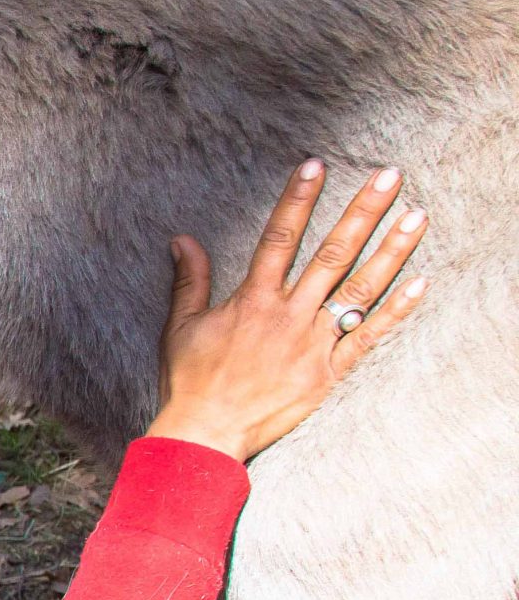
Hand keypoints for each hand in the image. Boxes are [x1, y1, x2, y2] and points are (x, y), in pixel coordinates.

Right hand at [146, 160, 428, 462]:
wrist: (206, 434)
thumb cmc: (190, 382)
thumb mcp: (180, 327)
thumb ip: (190, 281)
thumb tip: (183, 240)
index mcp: (253, 300)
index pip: (279, 238)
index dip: (298, 199)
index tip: (316, 165)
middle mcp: (288, 314)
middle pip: (332, 253)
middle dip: (363, 211)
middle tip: (390, 176)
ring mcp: (312, 342)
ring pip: (359, 288)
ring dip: (390, 250)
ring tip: (416, 216)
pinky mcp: (328, 372)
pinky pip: (368, 336)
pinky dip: (395, 310)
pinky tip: (420, 283)